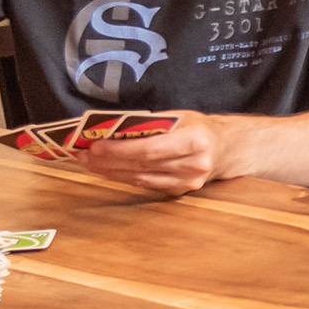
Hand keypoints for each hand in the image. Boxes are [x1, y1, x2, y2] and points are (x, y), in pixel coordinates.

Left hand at [71, 111, 231, 196]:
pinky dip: (124, 177)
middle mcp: (194, 164)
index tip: (95, 146)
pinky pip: (146, 185)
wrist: (225, 148)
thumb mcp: (179, 116)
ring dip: (111, 171)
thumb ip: (151, 124)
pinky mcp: (180, 192)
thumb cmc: (197, 127)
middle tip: (83, 154)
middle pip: (141, 165)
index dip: (120, 150)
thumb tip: (112, 129)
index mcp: (195, 141)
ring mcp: (188, 182)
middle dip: (108, 160)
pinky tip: (108, 171)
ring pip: (140, 178)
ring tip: (89, 162)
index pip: (150, 149)